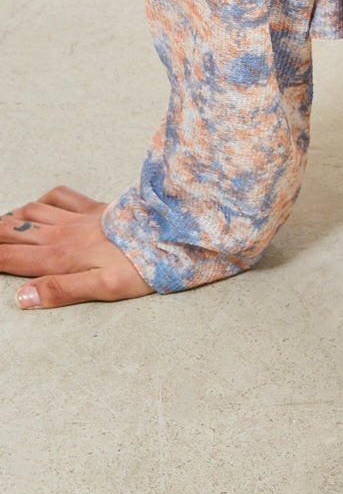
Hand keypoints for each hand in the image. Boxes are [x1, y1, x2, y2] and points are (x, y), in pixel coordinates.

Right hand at [1, 187, 151, 307]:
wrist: (173, 232)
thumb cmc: (143, 265)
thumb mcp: (104, 288)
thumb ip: (61, 291)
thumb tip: (21, 297)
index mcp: (60, 258)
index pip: (9, 258)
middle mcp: (62, 235)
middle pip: (13, 231)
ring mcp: (78, 218)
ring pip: (31, 211)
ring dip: (10, 219)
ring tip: (1, 227)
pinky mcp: (95, 208)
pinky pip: (60, 196)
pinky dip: (43, 199)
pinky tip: (39, 205)